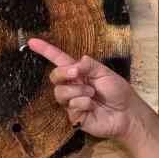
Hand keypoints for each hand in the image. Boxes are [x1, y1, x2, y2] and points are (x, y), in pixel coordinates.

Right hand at [26, 38, 143, 143]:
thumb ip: (89, 66)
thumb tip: (76, 62)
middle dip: (64, 73)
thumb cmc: (118, 92)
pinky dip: (83, 103)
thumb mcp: (105, 73)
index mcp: (79, 72)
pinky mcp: (74, 116)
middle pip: (55, 76)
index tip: (32, 42)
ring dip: (77, 90)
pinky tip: (93, 106)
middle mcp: (73, 86)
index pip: (58, 60)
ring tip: (92, 94)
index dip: (45, 51)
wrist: (127, 113)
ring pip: (60, 92)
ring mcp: (72, 101)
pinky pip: (71, 106)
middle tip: (77, 73)